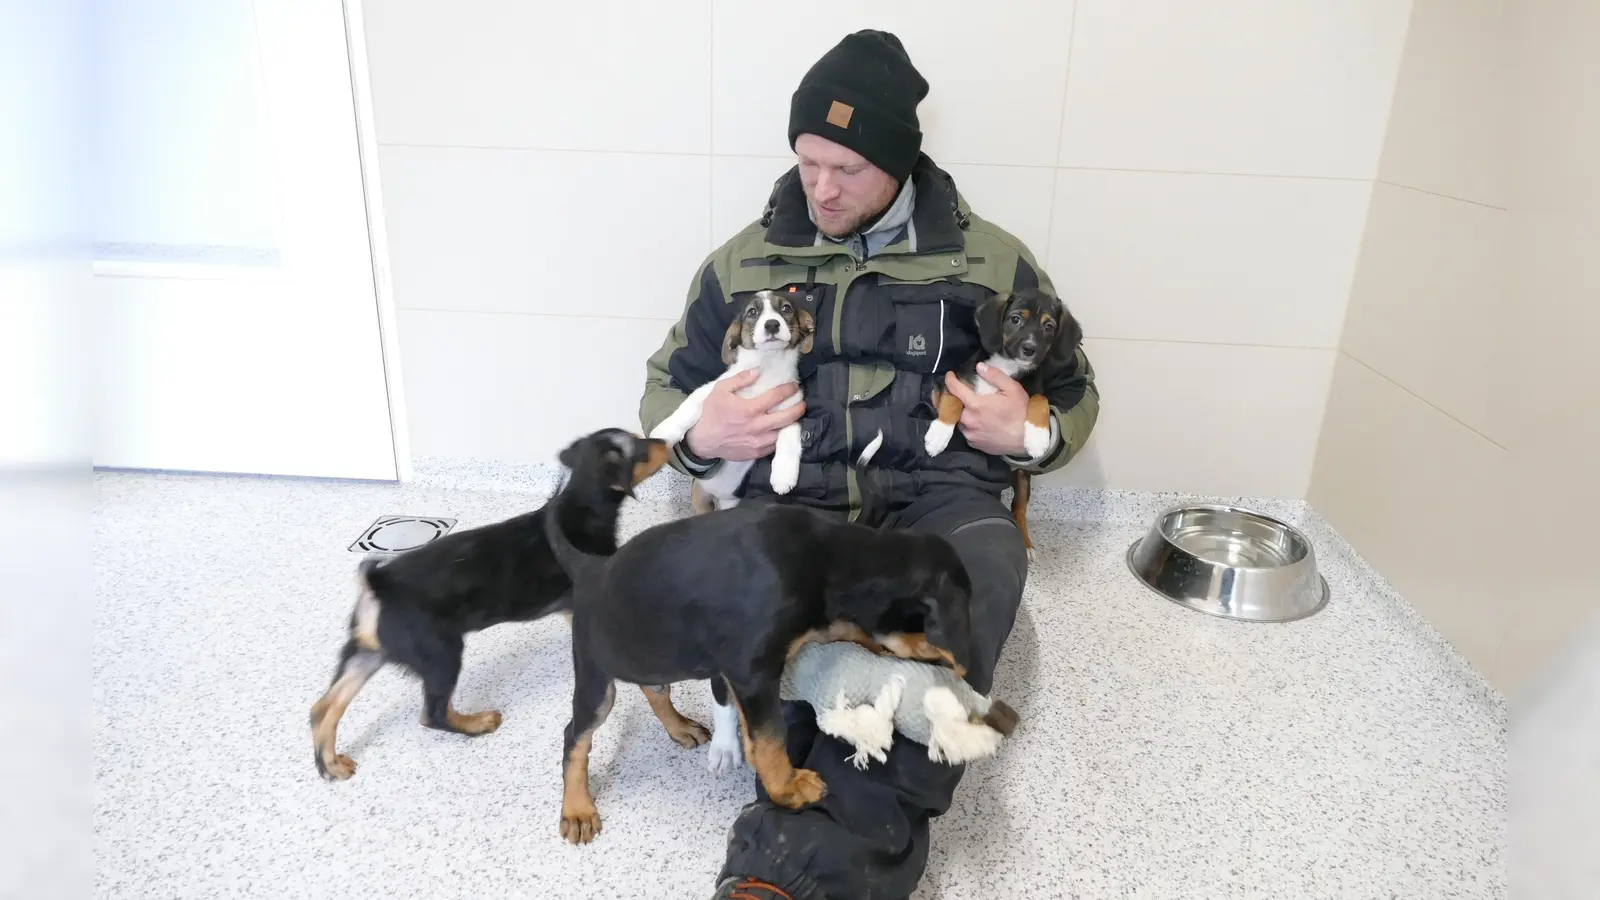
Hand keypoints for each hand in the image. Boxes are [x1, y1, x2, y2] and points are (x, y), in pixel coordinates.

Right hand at [686, 369, 805, 461]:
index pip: (777, 397)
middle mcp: (758, 426)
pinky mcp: (757, 453)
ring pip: (784, 433)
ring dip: (792, 424)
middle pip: (787, 417)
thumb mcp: (720, 390)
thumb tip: (757, 372)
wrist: (703, 441)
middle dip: (799, 408)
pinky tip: (782, 430)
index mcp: (750, 409)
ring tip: (794, 417)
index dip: (789, 390)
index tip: (795, 386)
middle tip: (802, 402)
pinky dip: (780, 437)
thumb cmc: (711, 414)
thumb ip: (739, 379)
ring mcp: (759, 442)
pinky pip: (775, 445)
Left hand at [943, 363, 1027, 456]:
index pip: (955, 389)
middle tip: (966, 395)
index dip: (950, 380)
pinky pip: (967, 432)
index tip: (950, 375)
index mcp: (975, 404)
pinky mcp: (974, 444)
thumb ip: (994, 376)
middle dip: (959, 399)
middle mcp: (968, 420)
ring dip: (965, 414)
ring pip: (960, 420)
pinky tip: (981, 424)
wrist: (1028, 439)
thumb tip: (979, 367)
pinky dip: (970, 426)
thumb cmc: (1021, 412)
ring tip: (975, 411)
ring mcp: (970, 434)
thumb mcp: (1012, 389)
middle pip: (956, 406)